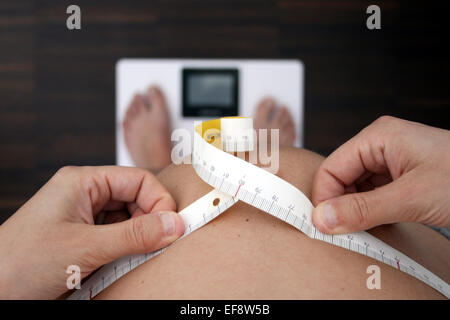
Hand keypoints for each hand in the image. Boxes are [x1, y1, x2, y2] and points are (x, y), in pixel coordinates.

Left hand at [0, 166, 184, 298]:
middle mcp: (85, 195)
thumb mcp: (86, 248)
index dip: (159, 200)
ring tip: (139, 255)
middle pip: (135, 198)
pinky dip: (126, 248)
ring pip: (127, 219)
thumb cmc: (20, 263)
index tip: (173, 225)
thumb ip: (134, 235)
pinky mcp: (83, 238)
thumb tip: (174, 224)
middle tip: (162, 243)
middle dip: (150, 220)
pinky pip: (116, 236)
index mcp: (82, 182)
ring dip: (138, 236)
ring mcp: (83, 217)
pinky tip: (123, 261)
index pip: (137, 180)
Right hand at [312, 116, 449, 233]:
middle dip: (341, 205)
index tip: (325, 225)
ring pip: (356, 189)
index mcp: (378, 137)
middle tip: (346, 231)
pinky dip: (371, 212)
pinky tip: (380, 224)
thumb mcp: (412, 198)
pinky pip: (372, 195)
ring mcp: (391, 162)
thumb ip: (363, 209)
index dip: (325, 197)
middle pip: (342, 178)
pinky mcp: (400, 178)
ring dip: (356, 210)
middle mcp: (381, 146)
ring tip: (367, 228)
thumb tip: (322, 219)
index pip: (332, 167)